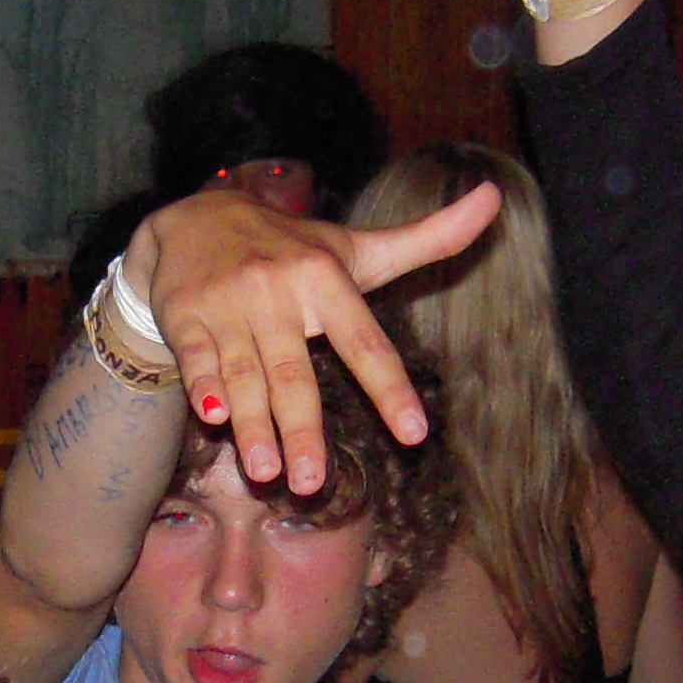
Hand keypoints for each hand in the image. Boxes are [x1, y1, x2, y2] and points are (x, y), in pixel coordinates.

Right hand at [126, 181, 500, 496]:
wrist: (195, 219)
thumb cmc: (291, 249)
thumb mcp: (357, 247)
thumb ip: (429, 238)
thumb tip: (496, 199)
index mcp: (327, 280)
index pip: (366, 342)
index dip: (390, 388)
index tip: (414, 434)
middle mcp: (279, 292)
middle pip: (294, 372)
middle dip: (302, 430)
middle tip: (311, 484)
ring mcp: (230, 305)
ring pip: (245, 374)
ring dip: (254, 425)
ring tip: (266, 472)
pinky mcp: (186, 314)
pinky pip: (197, 358)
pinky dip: (203, 387)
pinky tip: (211, 418)